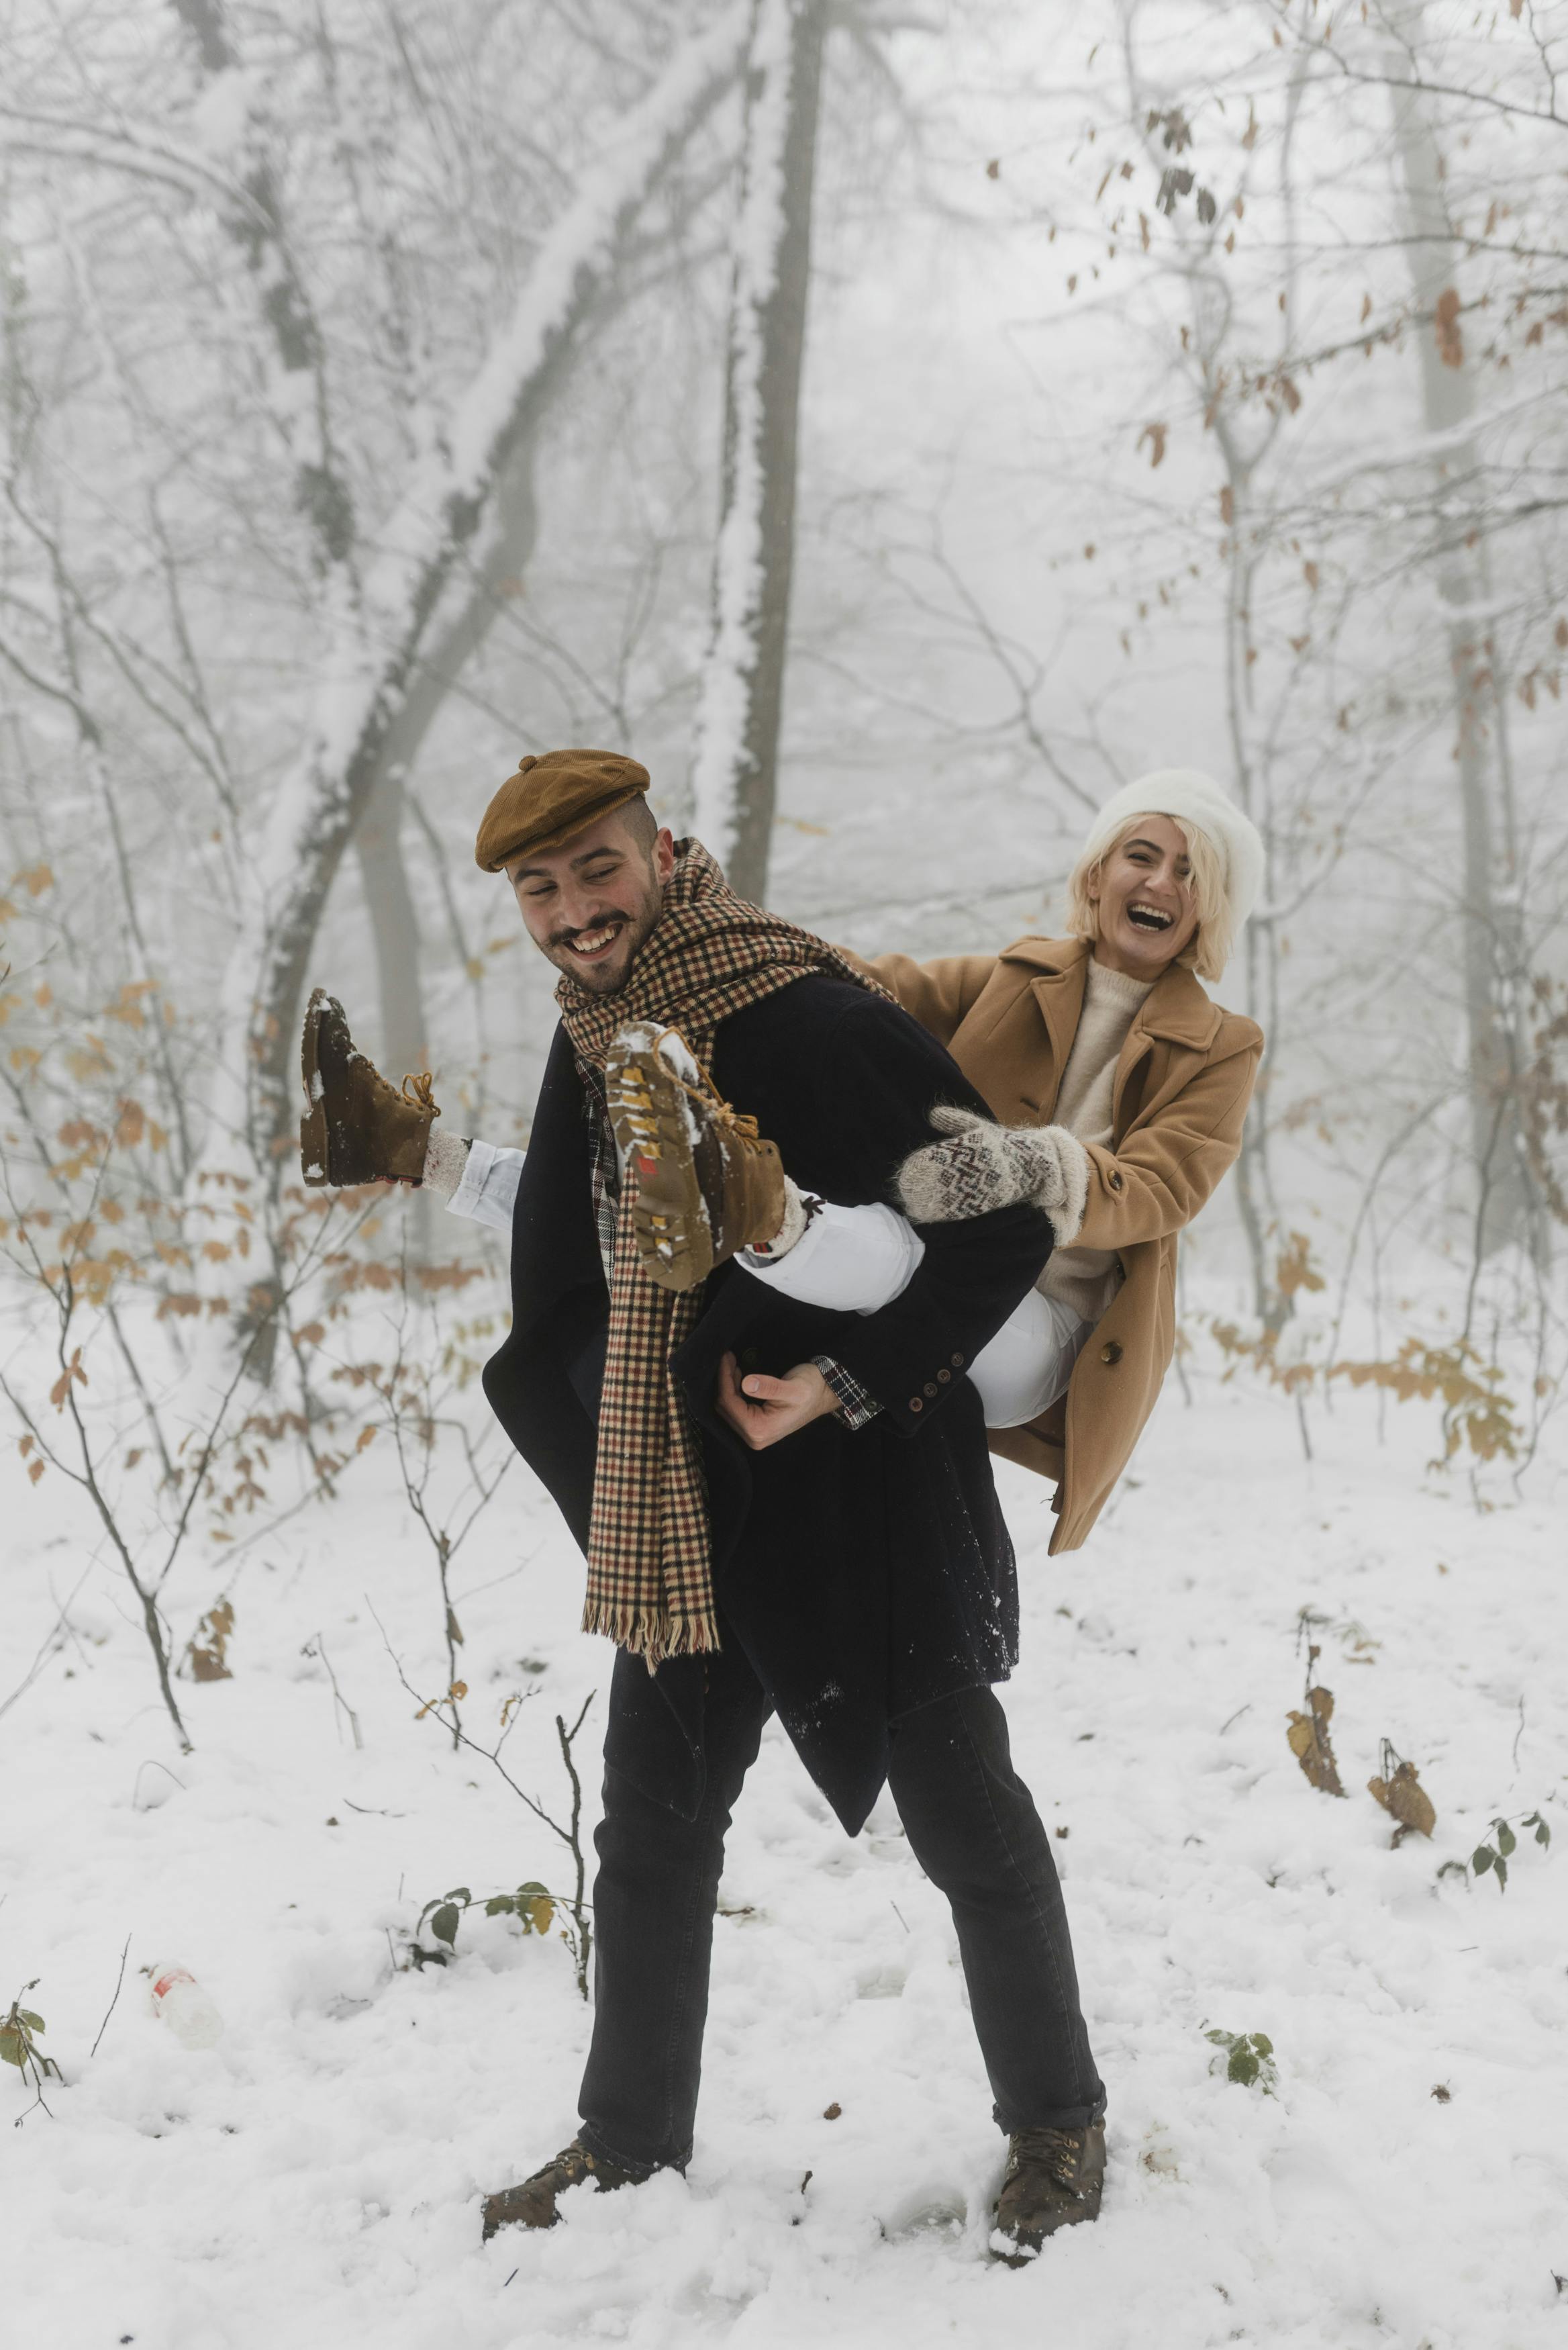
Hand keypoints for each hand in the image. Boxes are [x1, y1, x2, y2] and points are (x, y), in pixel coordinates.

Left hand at [714, 1352, 841, 1450]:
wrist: (824, 1395)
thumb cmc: (811, 1390)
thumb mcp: (793, 1387)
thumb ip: (770, 1387)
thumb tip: (747, 1383)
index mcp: (761, 1430)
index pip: (729, 1403)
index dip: (724, 1378)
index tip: (726, 1356)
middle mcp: (754, 1437)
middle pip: (724, 1407)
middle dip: (723, 1381)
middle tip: (728, 1357)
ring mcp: (754, 1434)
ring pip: (727, 1408)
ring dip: (727, 1385)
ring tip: (732, 1363)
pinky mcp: (755, 1427)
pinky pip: (735, 1409)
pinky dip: (733, 1391)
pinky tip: (738, 1376)